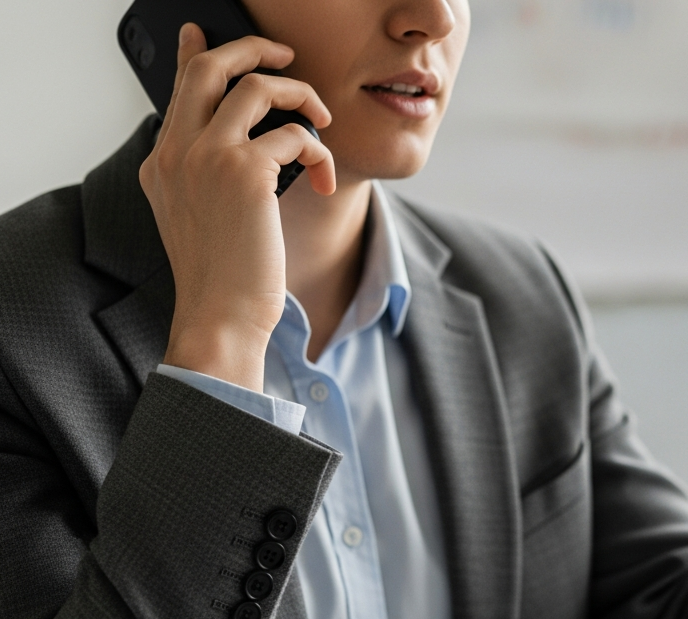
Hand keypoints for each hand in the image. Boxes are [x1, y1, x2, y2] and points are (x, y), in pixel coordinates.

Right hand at [141, 24, 334, 391]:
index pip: (179, 89)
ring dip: (302, 97)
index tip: (201, 31)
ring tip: (323, 121)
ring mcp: (208, 157)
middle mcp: (177, 152)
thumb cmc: (223, 277)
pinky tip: (323, 180)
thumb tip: (246, 145)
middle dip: (253, 50)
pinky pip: (296, 134)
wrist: (221, 317)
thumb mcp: (202, 217)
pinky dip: (319, 151)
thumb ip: (209, 173)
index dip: (194, 53)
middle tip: (286, 59)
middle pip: (210, 67)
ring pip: (258, 88)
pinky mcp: (247, 172)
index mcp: (162, 163)